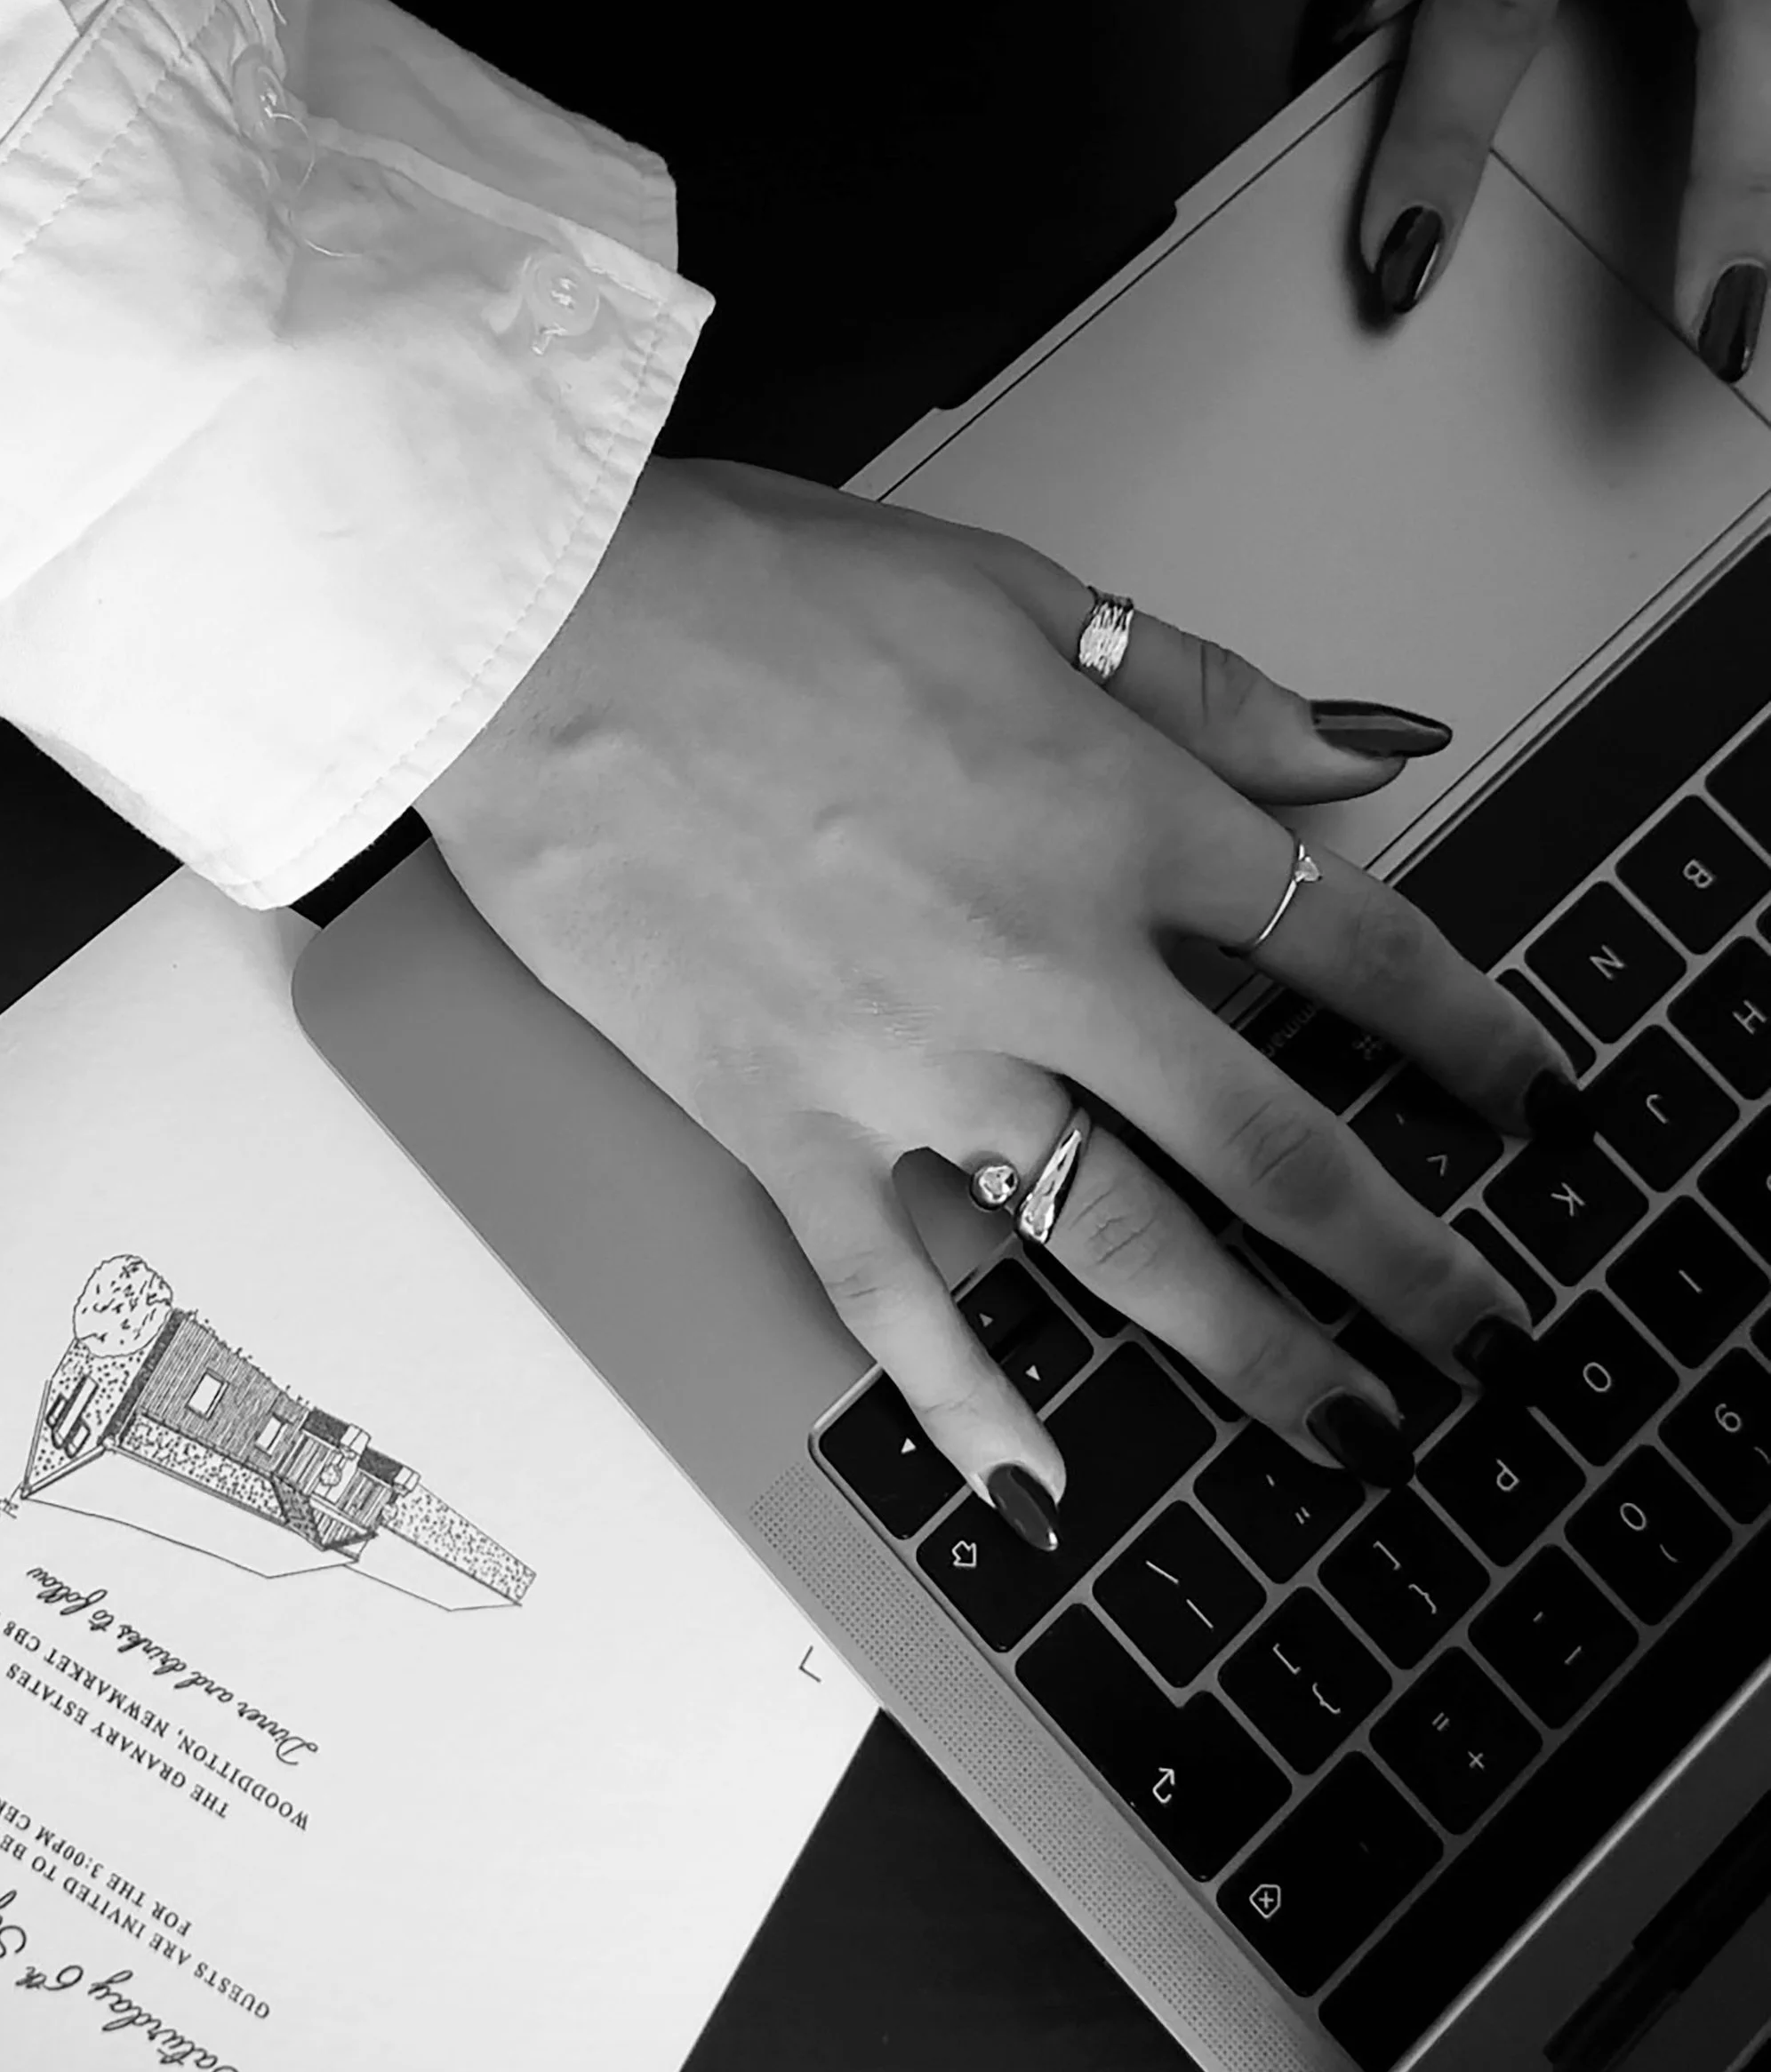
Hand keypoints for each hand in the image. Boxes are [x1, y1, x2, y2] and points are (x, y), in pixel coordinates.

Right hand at [417, 456, 1564, 1528]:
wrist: (544, 628)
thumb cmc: (758, 586)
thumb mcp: (1015, 591)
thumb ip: (1200, 692)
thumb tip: (1354, 752)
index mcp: (1117, 815)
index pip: (1353, 948)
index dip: (1467, 1037)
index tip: (1529, 1101)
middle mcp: (1044, 962)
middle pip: (1274, 1145)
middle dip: (1403, 1262)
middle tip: (1485, 1340)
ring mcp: (909, 1062)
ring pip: (1121, 1243)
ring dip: (1249, 1352)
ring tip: (1344, 1430)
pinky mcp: (776, 1120)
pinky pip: (888, 1291)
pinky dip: (961, 1400)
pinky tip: (1033, 1484)